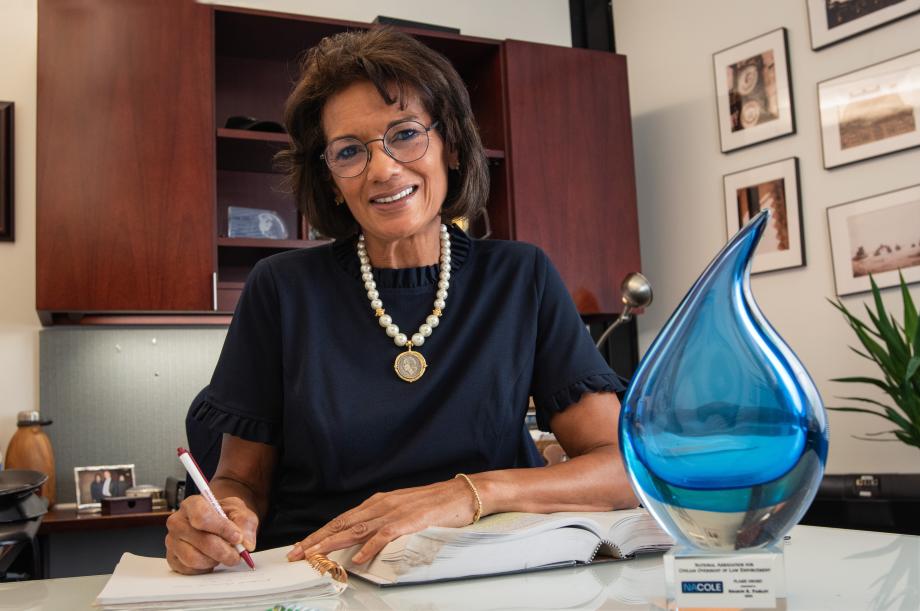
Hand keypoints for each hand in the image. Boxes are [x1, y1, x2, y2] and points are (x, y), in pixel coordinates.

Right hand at [166, 495, 258, 573]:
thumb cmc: (226, 515)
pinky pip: (189, 570)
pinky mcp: (172, 558)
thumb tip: (247, 544)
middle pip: (201, 541)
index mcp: (192, 504)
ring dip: (215, 560)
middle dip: (224, 551)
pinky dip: (205, 568)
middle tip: (237, 555)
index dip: (222, 529)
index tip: (238, 538)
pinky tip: (211, 559)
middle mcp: (177, 522)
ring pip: (194, 558)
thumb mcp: (240, 512)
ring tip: (223, 555)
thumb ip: (245, 524)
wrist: (218, 523)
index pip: (202, 517)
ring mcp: (172, 541)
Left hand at [287, 477, 479, 563]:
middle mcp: (382, 504)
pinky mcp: (410, 521)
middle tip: (297, 553)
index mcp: (379, 502)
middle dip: (317, 539)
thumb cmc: (435, 504)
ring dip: (333, 543)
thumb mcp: (403, 510)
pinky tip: (357, 558)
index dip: (321, 533)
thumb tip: (365, 541)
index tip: (303, 545)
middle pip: (342, 523)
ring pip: (356, 529)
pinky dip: (369, 547)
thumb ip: (384, 522)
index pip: (343, 519)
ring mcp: (395, 512)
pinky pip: (385, 534)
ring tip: (315, 555)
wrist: (462, 494)